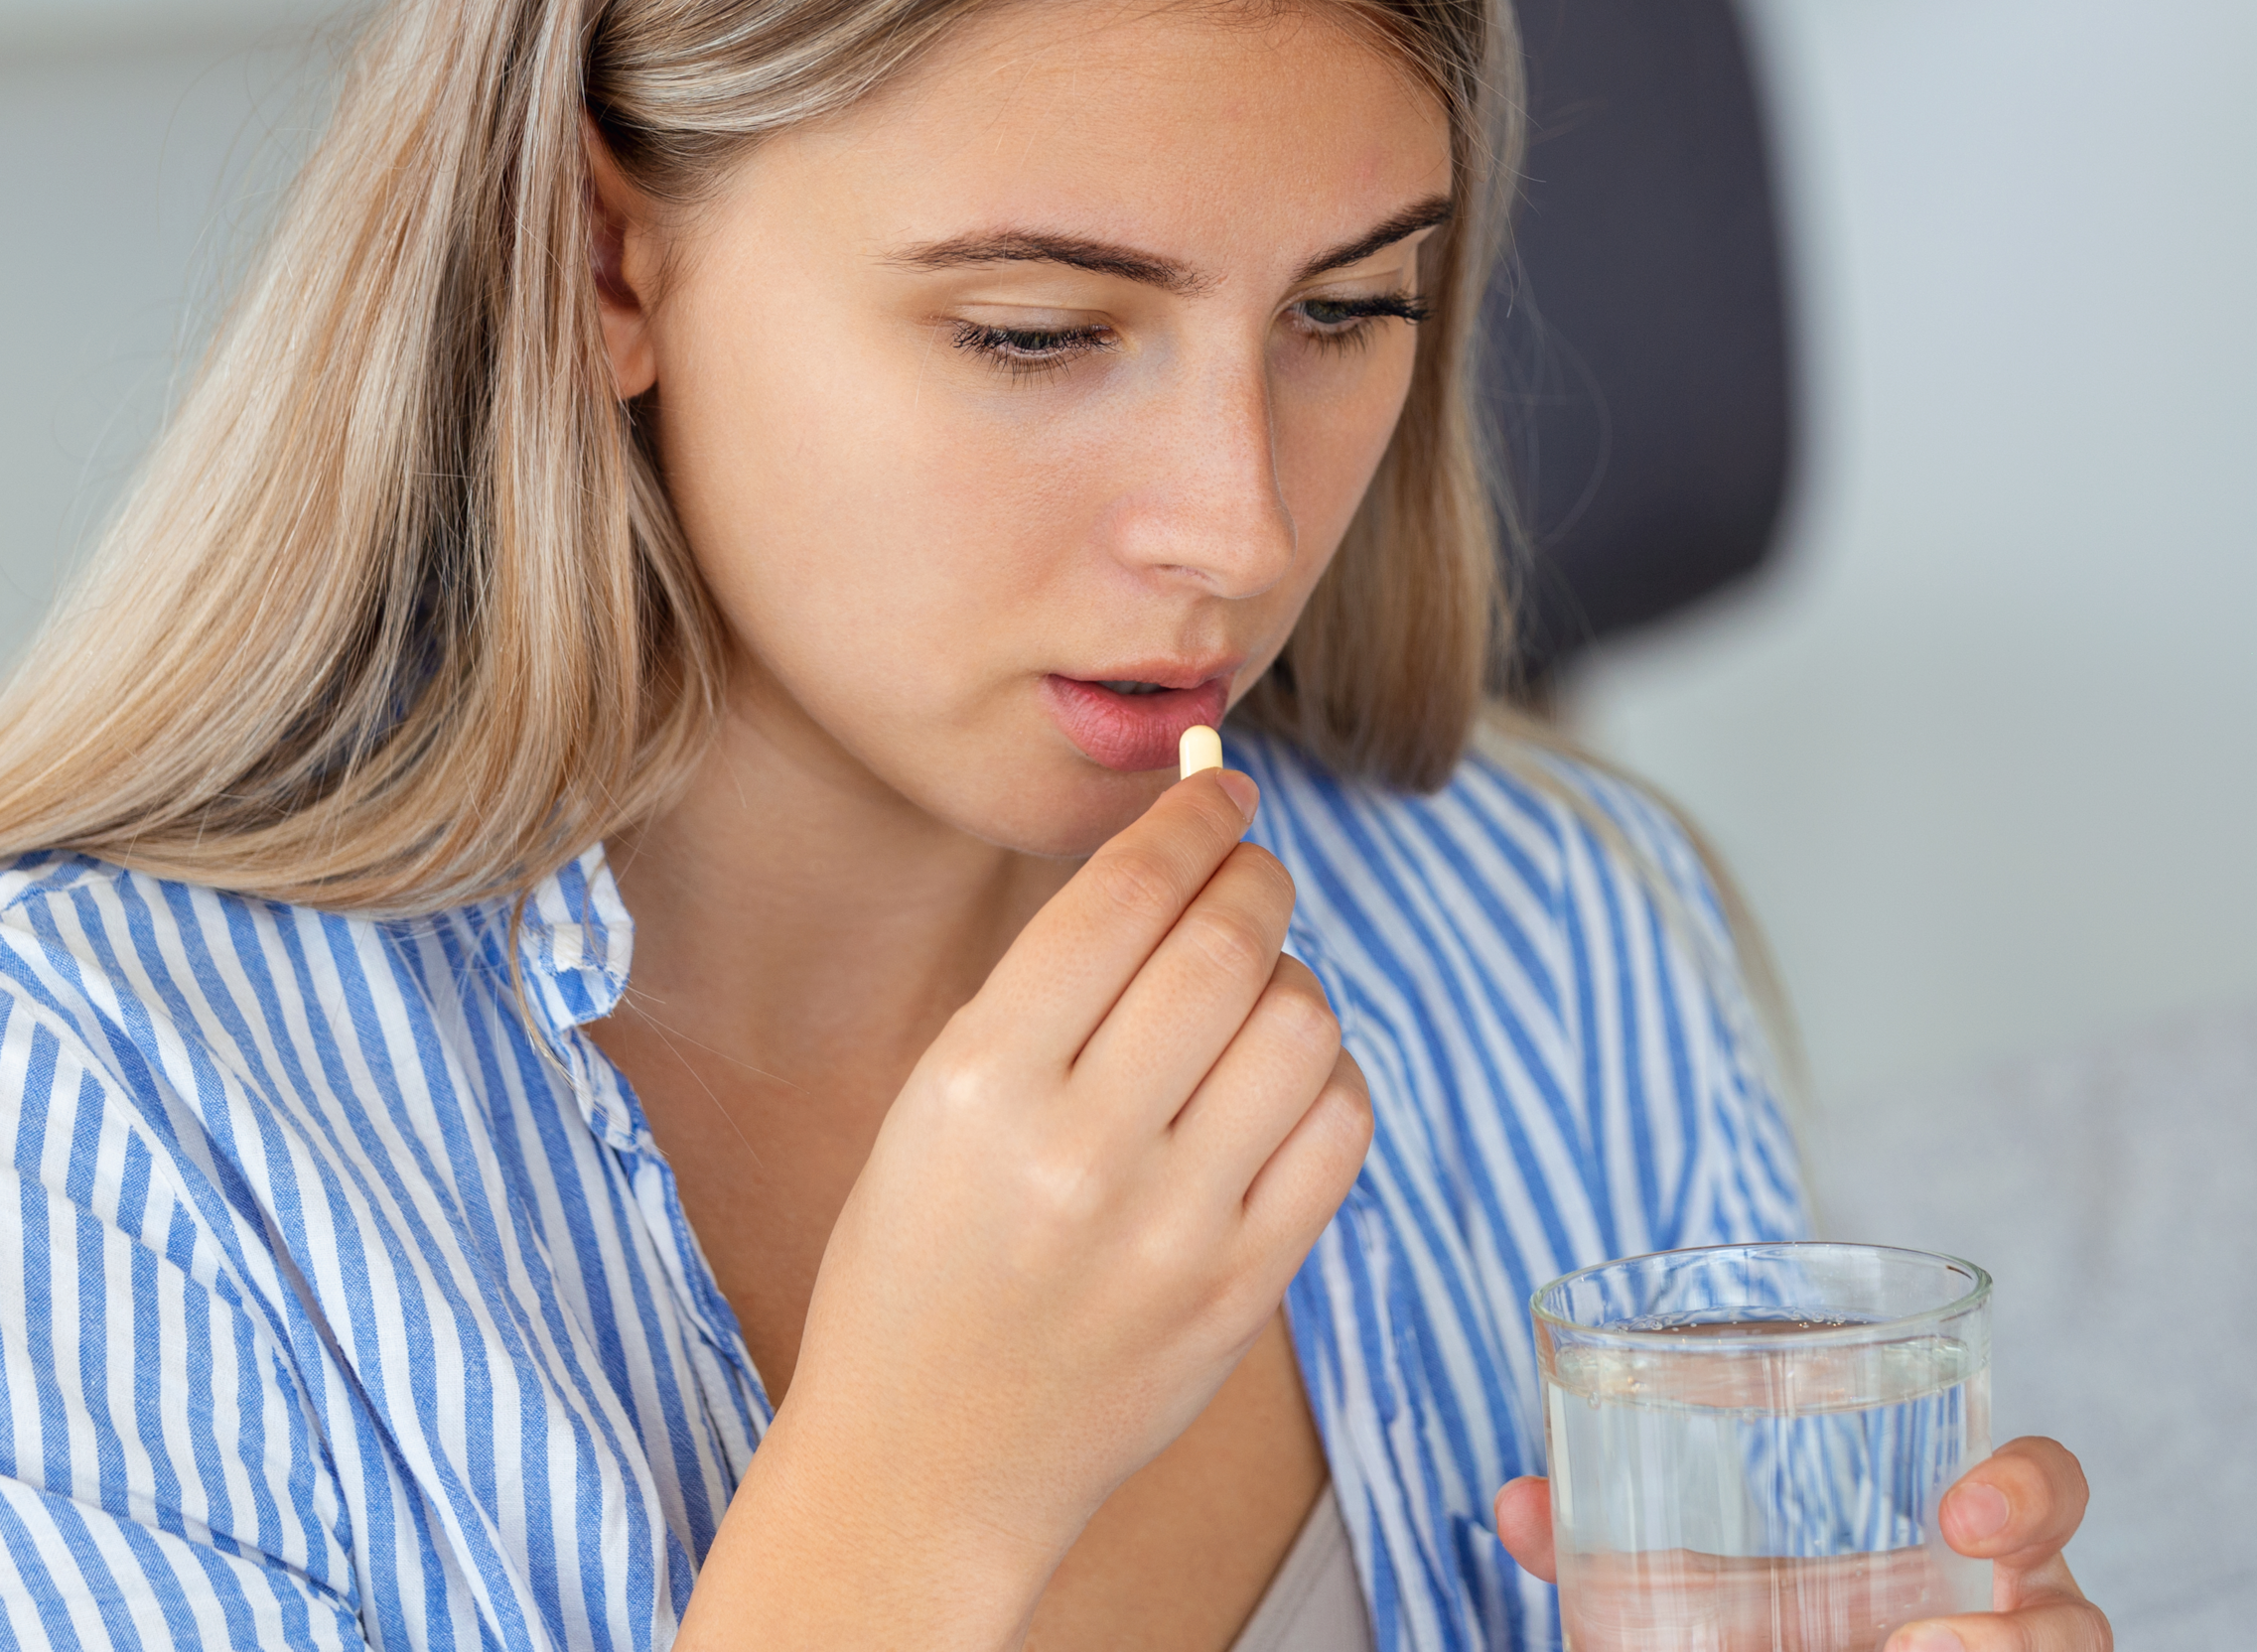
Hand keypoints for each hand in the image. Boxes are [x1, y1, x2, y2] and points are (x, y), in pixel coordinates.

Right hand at [680, 768, 1372, 1647]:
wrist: (927, 1466)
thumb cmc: (917, 1266)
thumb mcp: (933, 1105)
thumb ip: (1051, 993)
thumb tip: (1178, 859)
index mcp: (979, 1083)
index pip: (1123, 897)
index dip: (1190, 819)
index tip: (1222, 789)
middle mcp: (1080, 1151)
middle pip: (1227, 945)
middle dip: (1255, 877)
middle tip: (1252, 870)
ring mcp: (1174, 1230)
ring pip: (1301, 1027)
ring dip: (1294, 977)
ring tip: (1255, 993)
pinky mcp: (1242, 1293)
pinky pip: (1339, 1132)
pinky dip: (1327, 1078)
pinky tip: (1282, 1084)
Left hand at [1493, 1436, 2110, 1651]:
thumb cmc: (1778, 1636)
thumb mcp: (1706, 1594)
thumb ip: (1612, 1551)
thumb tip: (1513, 1504)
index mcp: (1968, 1548)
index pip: (2044, 1491)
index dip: (2029, 1491)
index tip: (1962, 1514)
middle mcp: (2013, 1621)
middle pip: (2081, 1618)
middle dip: (2032, 1632)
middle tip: (1913, 1641)